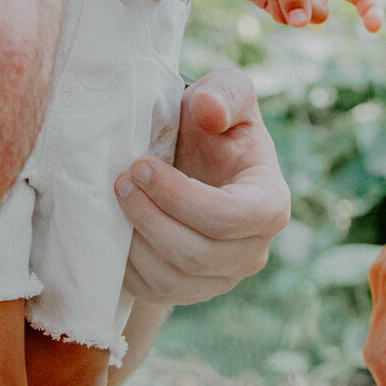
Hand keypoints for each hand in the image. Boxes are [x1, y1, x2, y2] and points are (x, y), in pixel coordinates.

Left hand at [116, 68, 290, 304]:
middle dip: (150, 217)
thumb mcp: (224, 92)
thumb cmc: (210, 125)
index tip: (141, 165)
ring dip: (135, 241)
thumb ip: (225, 93)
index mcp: (270, 203)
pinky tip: (115, 229)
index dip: (180, 196)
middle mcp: (253, 250)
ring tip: (115, 200)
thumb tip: (211, 111)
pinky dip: (127, 265)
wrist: (192, 160)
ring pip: (173, 278)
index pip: (229, 216)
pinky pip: (154, 292)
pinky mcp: (190, 292)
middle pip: (197, 253)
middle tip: (120, 181)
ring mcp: (222, 277)